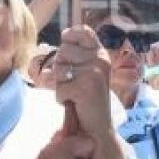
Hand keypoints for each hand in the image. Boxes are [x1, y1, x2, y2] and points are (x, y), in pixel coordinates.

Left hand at [54, 26, 121, 158]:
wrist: (98, 128)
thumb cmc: (87, 99)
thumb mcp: (87, 71)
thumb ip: (78, 54)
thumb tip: (64, 34)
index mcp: (101, 54)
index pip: (81, 31)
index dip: (69, 36)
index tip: (67, 45)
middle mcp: (100, 60)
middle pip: (62, 51)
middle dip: (61, 69)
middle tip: (74, 83)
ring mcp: (94, 73)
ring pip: (58, 70)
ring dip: (61, 85)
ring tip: (75, 93)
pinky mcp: (85, 88)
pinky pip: (59, 87)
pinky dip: (61, 98)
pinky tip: (74, 103)